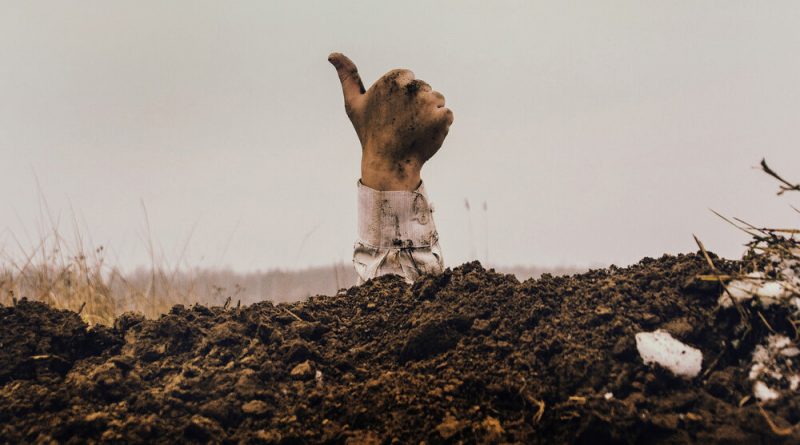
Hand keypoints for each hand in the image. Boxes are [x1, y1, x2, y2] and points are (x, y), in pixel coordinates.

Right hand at [328, 52, 453, 190]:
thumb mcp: (353, 104)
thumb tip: (332, 54)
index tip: (391, 112)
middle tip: (402, 124)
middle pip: (424, 88)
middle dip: (417, 104)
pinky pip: (447, 114)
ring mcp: (428, 102)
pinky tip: (424, 135)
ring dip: (429, 114)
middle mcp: (411, 88)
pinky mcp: (441, 117)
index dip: (402, 97)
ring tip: (413, 130)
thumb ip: (347, 76)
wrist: (388, 164)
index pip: (409, 78)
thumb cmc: (369, 134)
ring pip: (437, 100)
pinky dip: (440, 126)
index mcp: (392, 80)